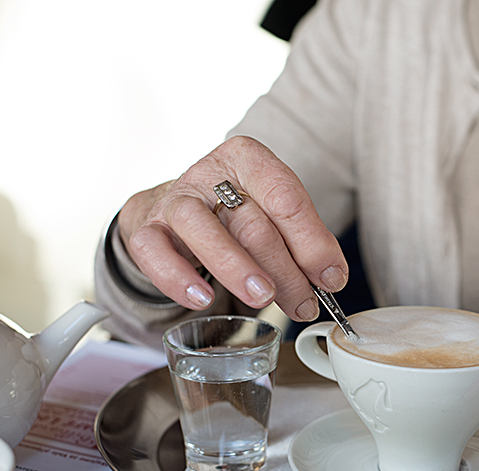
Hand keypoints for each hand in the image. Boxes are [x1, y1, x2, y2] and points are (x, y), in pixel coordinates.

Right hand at [117, 136, 347, 320]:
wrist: (175, 211)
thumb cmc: (235, 214)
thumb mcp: (275, 216)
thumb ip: (304, 242)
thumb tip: (331, 277)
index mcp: (248, 159)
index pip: (285, 197)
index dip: (312, 241)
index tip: (331, 278)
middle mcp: (208, 174)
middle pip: (252, 223)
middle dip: (285, 271)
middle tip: (304, 303)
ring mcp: (174, 200)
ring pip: (204, 231)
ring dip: (238, 269)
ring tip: (263, 298)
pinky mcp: (147, 229)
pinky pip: (156, 253)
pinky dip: (178, 279)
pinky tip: (202, 298)